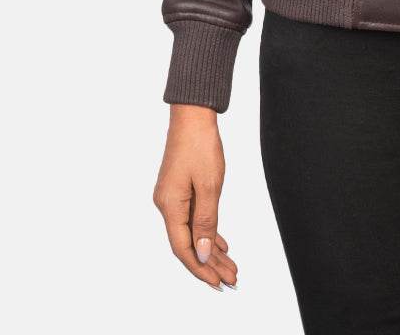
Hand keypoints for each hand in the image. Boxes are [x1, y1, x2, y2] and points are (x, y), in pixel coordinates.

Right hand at [153, 104, 237, 289]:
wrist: (193, 115)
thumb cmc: (201, 145)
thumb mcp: (209, 185)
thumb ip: (206, 221)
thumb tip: (203, 253)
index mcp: (170, 206)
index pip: (184, 248)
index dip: (201, 268)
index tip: (219, 283)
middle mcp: (166, 205)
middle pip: (189, 243)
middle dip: (211, 264)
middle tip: (233, 279)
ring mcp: (172, 198)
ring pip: (192, 232)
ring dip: (212, 250)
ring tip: (231, 267)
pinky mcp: (179, 190)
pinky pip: (193, 218)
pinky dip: (208, 232)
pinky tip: (221, 243)